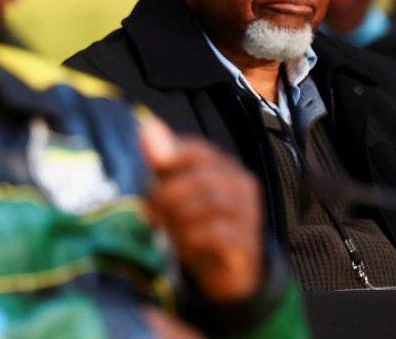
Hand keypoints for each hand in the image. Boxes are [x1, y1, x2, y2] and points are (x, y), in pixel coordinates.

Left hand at [139, 117, 262, 302]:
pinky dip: (194, 236)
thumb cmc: (193, 222)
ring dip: (179, 216)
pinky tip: (183, 242)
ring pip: (212, 205)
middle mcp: (241, 185)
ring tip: (162, 226)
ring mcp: (248, 214)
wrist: (220, 270)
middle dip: (170, 193)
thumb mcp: (171, 189)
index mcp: (223, 166)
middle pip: (204, 179)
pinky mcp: (248, 243)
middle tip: (150, 208)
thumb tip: (146, 126)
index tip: (149, 176)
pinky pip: (220, 233)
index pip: (199, 151)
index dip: (171, 160)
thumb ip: (160, 159)